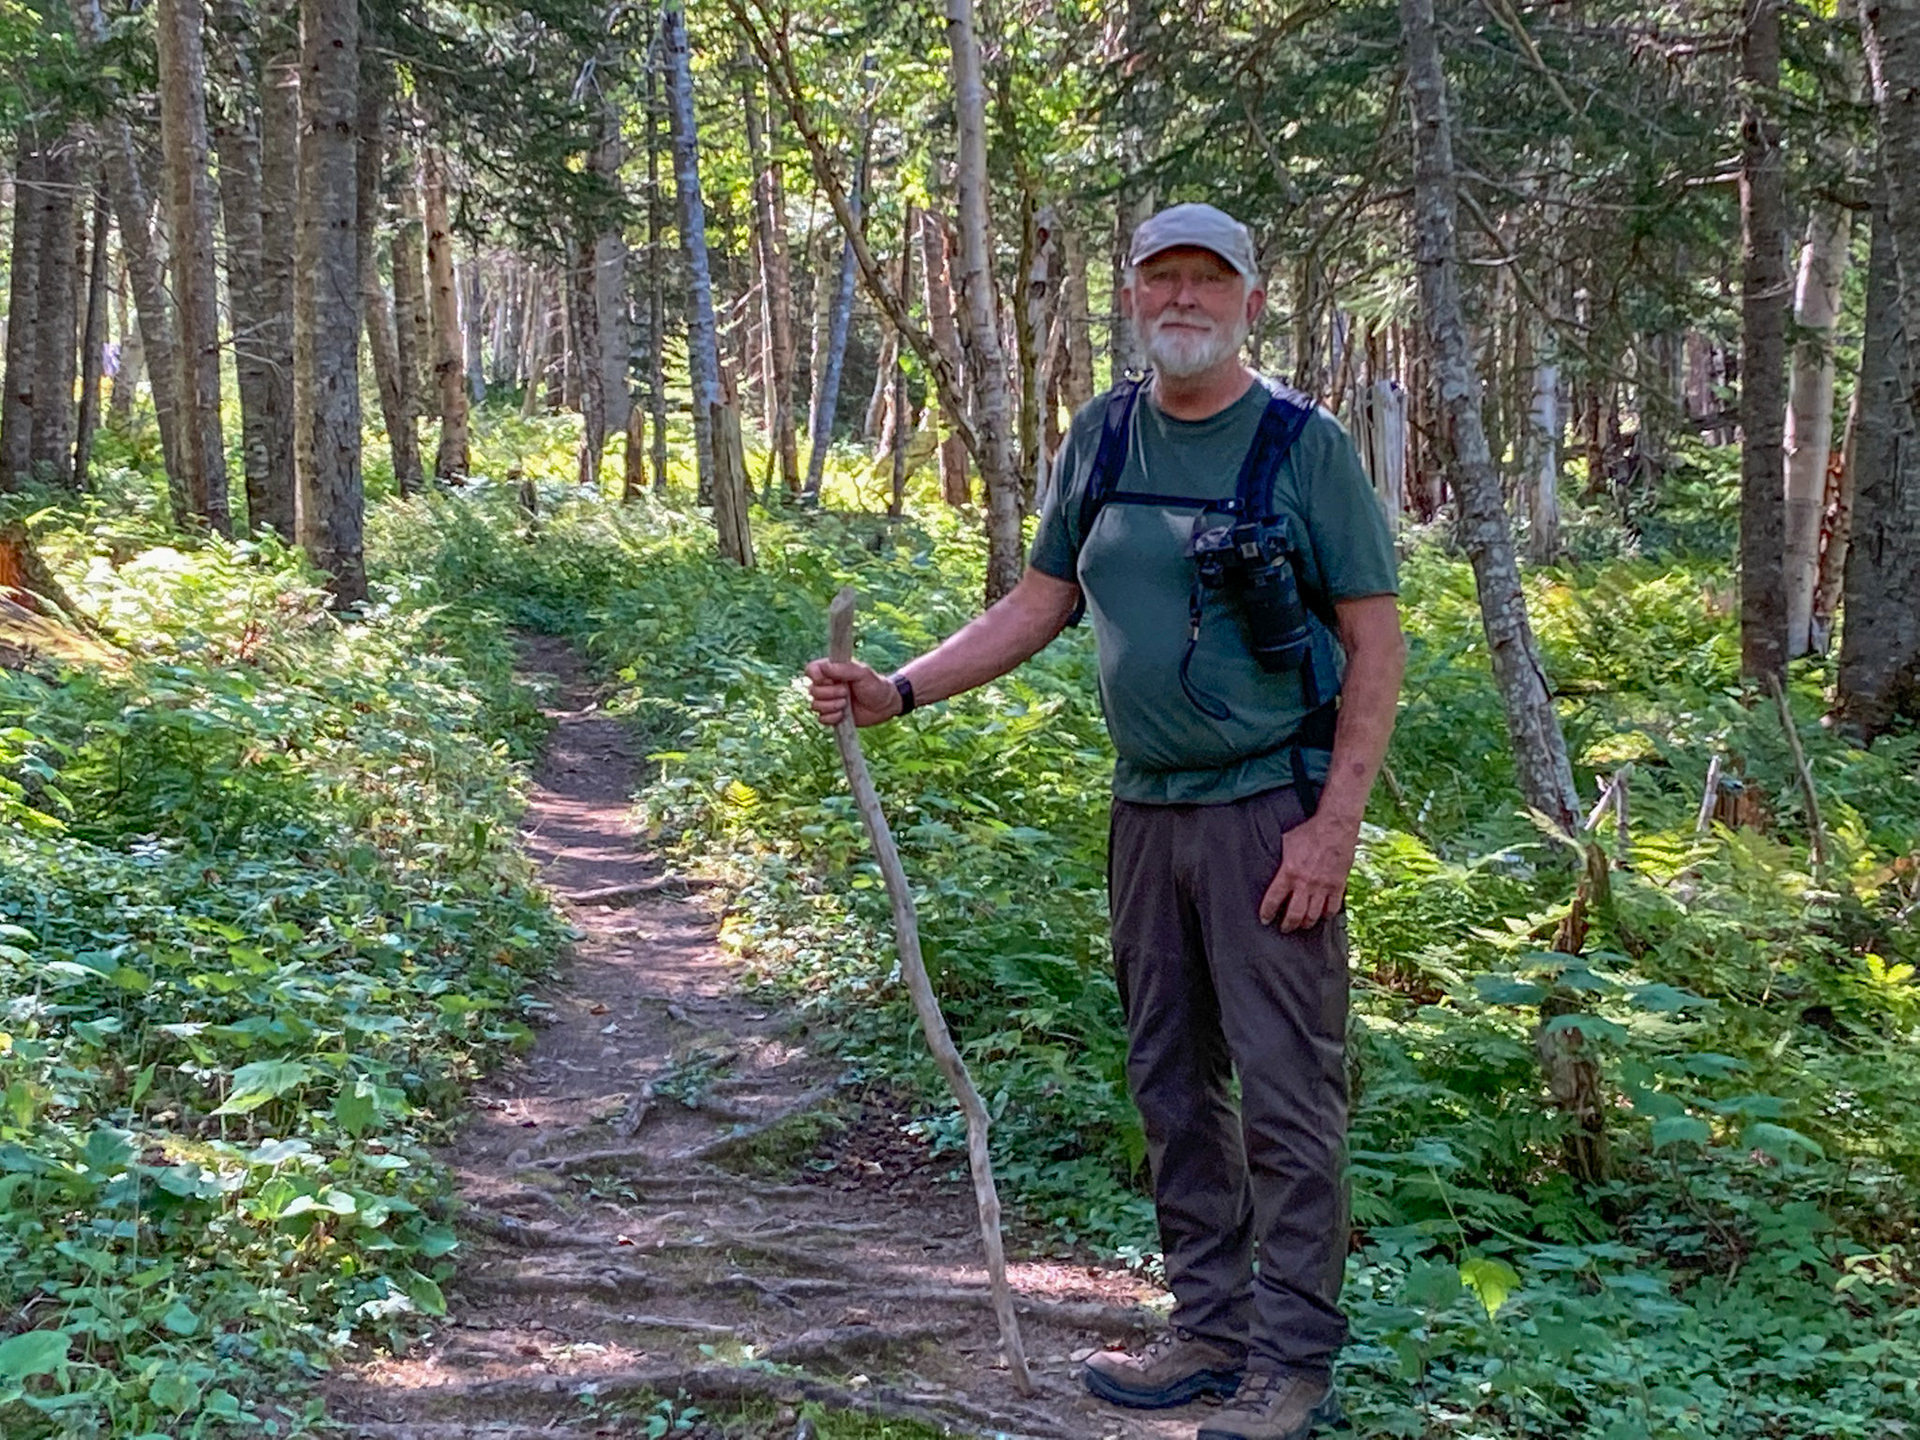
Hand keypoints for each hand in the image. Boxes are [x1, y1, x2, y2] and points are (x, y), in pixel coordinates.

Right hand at [804, 659, 902, 726]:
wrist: (885, 706)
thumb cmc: (875, 685)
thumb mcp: (862, 673)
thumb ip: (843, 669)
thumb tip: (823, 667)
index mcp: (832, 670)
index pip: (811, 669)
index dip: (814, 675)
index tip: (826, 679)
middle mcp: (827, 685)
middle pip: (812, 690)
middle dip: (829, 693)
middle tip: (846, 692)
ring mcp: (829, 701)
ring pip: (815, 705)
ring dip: (830, 706)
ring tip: (846, 704)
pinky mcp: (832, 716)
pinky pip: (821, 718)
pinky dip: (831, 718)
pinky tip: (843, 715)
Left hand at [1259, 811, 1359, 931]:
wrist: (1335, 826)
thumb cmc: (1309, 831)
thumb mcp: (1286, 842)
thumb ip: (1279, 858)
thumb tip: (1269, 863)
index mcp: (1289, 872)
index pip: (1274, 900)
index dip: (1268, 913)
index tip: (1265, 919)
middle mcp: (1305, 883)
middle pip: (1294, 915)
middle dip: (1287, 925)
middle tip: (1284, 928)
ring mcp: (1323, 886)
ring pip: (1313, 916)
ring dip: (1306, 923)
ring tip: (1301, 924)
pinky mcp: (1338, 885)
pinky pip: (1332, 909)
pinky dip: (1326, 916)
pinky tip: (1322, 916)